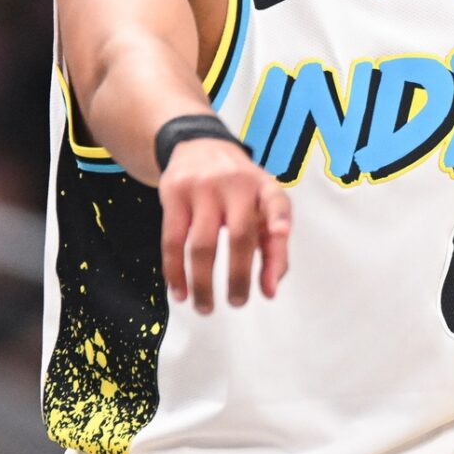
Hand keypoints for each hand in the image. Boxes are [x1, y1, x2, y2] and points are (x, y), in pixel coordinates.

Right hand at [158, 136, 290, 312]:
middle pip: (239, 235)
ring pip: (202, 244)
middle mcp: (236, 185)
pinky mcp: (174, 195)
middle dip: (239, 275)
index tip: (280, 233)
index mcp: (264, 187)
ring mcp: (203, 189)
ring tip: (206, 306)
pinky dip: (175, 271)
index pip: (277, 202)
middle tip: (238, 301)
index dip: (280, 218)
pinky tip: (180, 291)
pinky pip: (173, 241)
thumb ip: (274, 247)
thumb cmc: (239, 187)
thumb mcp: (262, 205)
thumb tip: (270, 290)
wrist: (200, 148)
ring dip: (204, 282)